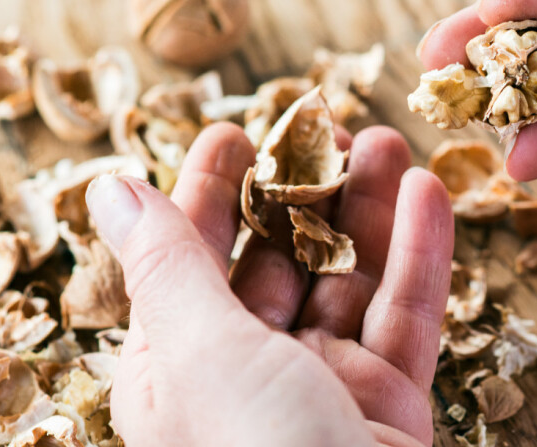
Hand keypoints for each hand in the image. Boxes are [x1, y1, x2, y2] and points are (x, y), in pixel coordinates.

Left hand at [85, 123, 453, 445]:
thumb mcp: (203, 355)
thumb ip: (168, 265)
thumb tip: (110, 189)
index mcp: (180, 369)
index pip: (188, 261)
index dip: (208, 193)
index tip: (233, 133)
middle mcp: (247, 378)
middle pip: (277, 264)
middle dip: (303, 193)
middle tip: (330, 126)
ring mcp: (324, 394)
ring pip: (348, 284)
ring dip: (368, 211)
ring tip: (387, 144)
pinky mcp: (390, 410)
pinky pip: (406, 321)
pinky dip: (419, 259)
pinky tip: (426, 197)